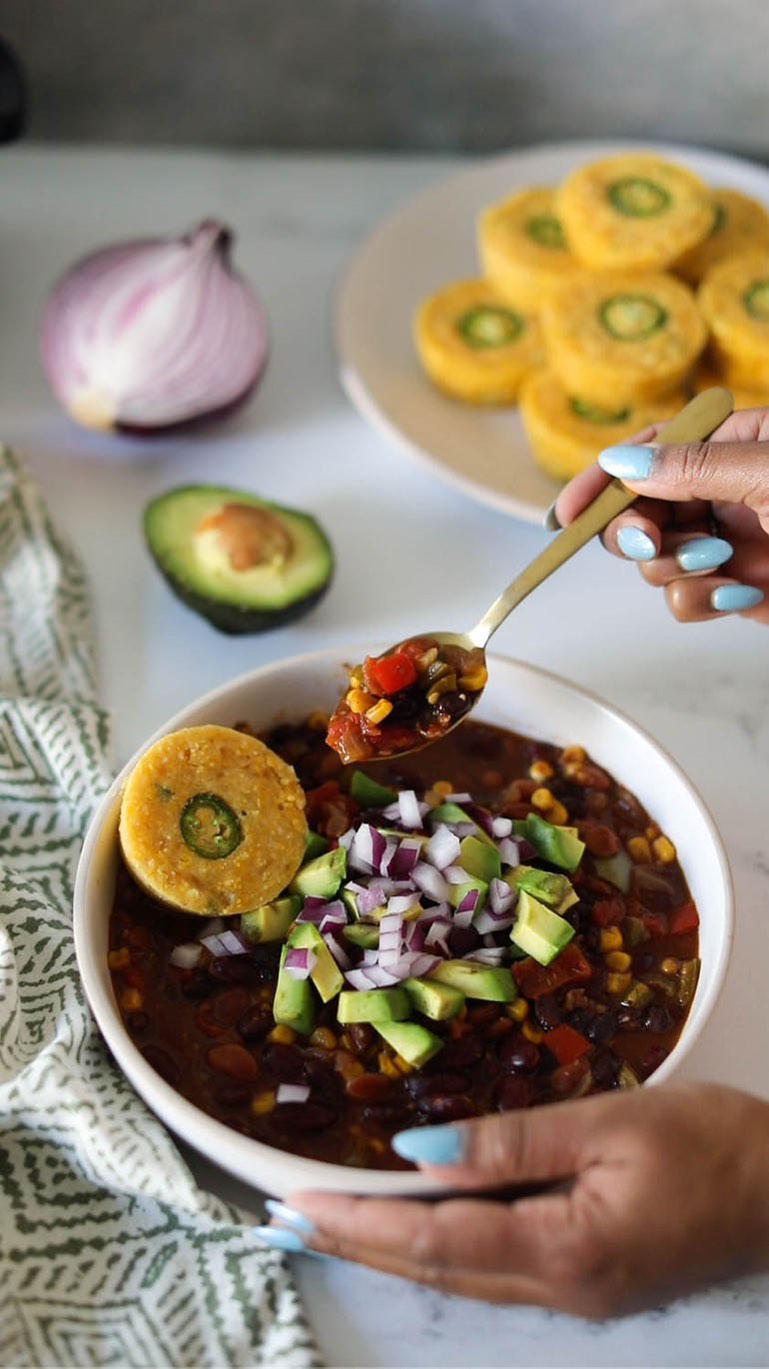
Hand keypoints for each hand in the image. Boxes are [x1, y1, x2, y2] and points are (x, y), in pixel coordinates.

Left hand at [268, 1083, 768, 1317]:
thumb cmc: (713, 1143)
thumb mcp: (611, 1124)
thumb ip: (510, 1140)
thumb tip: (418, 1150)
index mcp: (566, 1251)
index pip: (435, 1240)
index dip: (361, 1224)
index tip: (297, 1209)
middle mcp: (561, 1289)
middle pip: (435, 1270)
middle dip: (355, 1247)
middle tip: (283, 1223)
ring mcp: (575, 1294)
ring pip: (458, 1276)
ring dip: (387, 1251)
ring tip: (325, 1226)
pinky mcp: (587, 1280)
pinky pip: (491, 1267)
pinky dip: (435, 1247)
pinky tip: (408, 1227)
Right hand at [552, 407, 768, 623]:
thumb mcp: (767, 470)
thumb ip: (695, 465)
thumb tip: (623, 463)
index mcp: (732, 445)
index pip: (652, 450)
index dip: (604, 479)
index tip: (568, 513)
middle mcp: (722, 492)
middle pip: (638, 508)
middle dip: (633, 530)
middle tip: (648, 540)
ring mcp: (725, 543)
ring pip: (654, 559)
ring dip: (675, 566)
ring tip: (721, 560)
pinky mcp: (731, 589)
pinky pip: (683, 598)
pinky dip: (700, 600)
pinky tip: (739, 593)